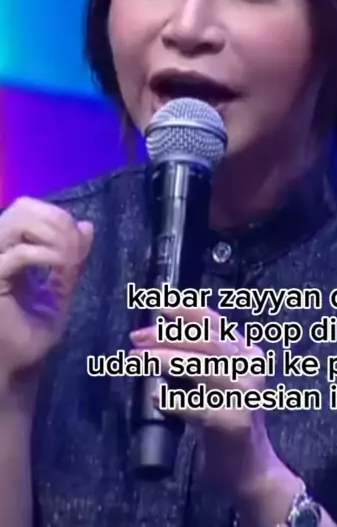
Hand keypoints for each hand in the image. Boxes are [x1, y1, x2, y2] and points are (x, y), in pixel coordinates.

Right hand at [0, 197, 93, 392]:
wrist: (13, 370)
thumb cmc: (27, 337)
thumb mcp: (58, 293)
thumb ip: (71, 260)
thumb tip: (87, 226)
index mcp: (8, 249)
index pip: (29, 209)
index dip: (59, 217)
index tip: (81, 243)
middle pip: (22, 206)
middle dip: (58, 220)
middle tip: (76, 249)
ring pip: (17, 219)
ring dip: (53, 234)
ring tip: (69, 259)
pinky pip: (19, 253)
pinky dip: (48, 255)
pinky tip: (62, 269)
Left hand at [129, 304, 284, 503]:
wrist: (252, 470)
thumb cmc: (228, 422)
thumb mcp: (220, 381)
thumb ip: (201, 359)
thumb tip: (158, 337)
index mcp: (247, 354)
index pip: (216, 322)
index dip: (186, 310)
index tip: (158, 306)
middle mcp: (249, 369)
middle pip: (206, 340)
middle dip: (168, 335)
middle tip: (137, 338)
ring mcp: (243, 395)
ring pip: (201, 366)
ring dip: (166, 359)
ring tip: (139, 359)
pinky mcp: (233, 423)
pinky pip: (198, 407)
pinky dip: (174, 400)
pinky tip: (156, 396)